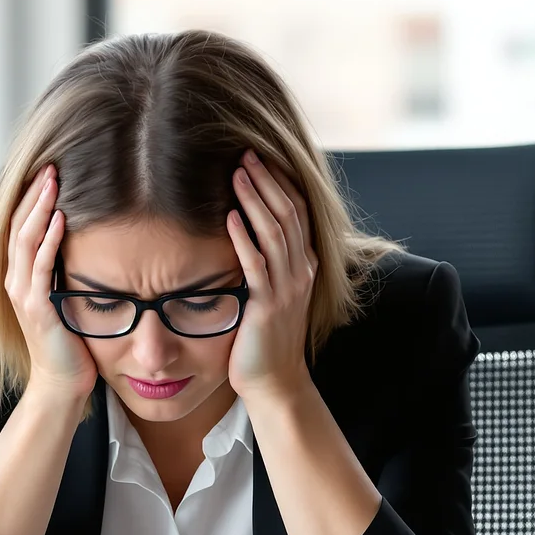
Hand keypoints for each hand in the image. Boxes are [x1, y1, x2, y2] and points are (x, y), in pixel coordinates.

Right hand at [4, 165, 97, 403]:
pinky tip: (60, 219)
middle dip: (34, 194)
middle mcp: (16, 282)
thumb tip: (86, 240)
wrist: (62, 383)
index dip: (31, 199)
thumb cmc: (70, 343)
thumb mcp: (67, 297)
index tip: (48, 172)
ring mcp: (22, 294)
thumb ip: (67, 270)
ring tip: (53, 182)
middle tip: (51, 166)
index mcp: (21, 277)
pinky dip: (48, 240)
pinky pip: (40, 267)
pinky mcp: (36, 308)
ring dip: (39, 208)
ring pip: (24, 240)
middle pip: (17, 225)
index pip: (20, 227)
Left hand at [226, 150, 318, 401]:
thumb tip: (249, 228)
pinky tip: (230, 217)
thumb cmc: (267, 337)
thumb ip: (269, 261)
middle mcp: (301, 271)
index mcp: (305, 265)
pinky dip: (244, 238)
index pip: (297, 212)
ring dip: (255, 200)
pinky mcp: (266, 306)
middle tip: (247, 152)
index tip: (263, 156)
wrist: (275, 381)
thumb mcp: (275, 292)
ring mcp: (286, 288)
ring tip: (238, 174)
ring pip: (275, 233)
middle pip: (288, 214)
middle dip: (268, 181)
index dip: (281, 182)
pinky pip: (256, 265)